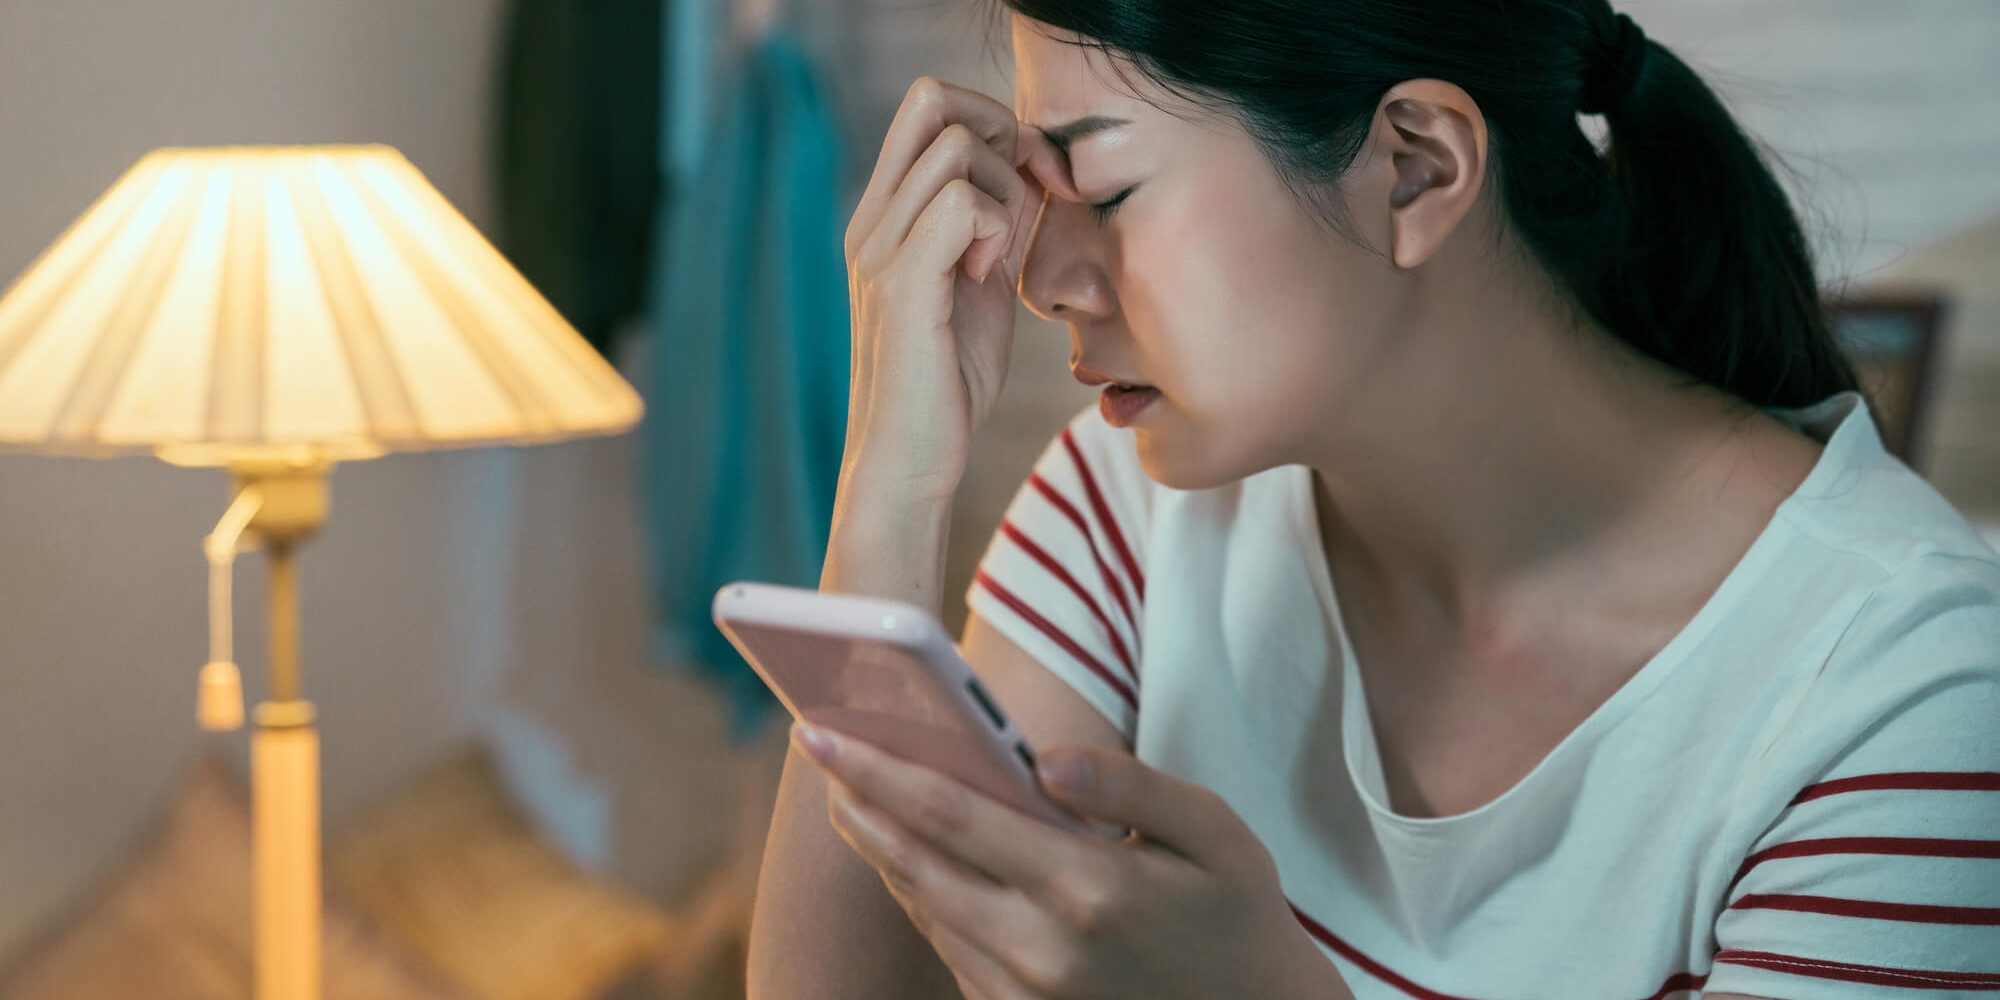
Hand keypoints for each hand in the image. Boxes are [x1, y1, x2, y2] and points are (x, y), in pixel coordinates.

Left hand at [792, 721, 1349, 999]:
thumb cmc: (1237, 913)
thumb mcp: (1215, 832)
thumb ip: (1130, 785)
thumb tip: (1044, 757)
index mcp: (1089, 890)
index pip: (954, 816)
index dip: (878, 771)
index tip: (823, 731)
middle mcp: (1043, 950)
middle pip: (916, 865)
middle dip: (859, 802)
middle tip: (814, 744)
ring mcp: (1027, 994)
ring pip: (926, 909)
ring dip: (880, 849)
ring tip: (851, 793)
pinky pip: (950, 949)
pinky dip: (920, 897)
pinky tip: (907, 857)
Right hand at [840, 76, 1076, 505]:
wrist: (908, 462)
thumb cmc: (946, 381)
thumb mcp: (979, 282)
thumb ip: (995, 224)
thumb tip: (1034, 169)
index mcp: (884, 216)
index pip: (927, 105)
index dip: (995, 121)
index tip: (1033, 181)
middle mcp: (872, 221)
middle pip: (935, 102)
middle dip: (1002, 137)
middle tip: (1022, 206)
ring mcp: (880, 250)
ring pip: (956, 148)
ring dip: (1003, 192)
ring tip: (996, 256)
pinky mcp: (902, 286)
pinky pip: (959, 203)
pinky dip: (995, 228)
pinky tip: (988, 277)